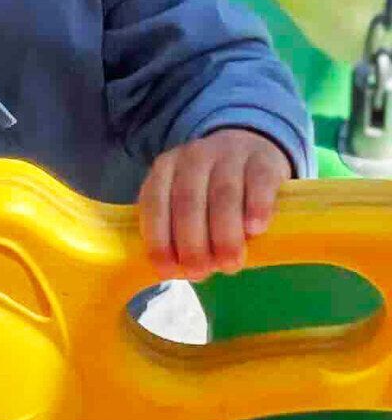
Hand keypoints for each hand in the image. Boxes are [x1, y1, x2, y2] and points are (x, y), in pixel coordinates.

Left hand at [137, 129, 292, 279]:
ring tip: (230, 263)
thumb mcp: (186, 199)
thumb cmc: (211, 189)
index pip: (154, 202)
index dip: (159, 239)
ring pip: (223, 194)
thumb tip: (179, 270)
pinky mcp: (264, 159)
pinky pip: (259, 181)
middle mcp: (194, 157)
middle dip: (192, 243)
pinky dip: (256, 207)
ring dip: (224, 234)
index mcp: (166, 168)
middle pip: (188, 201)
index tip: (169, 270)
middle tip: (201, 272)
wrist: (251, 147)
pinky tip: (255, 230)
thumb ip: (178, 228)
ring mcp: (229, 155)